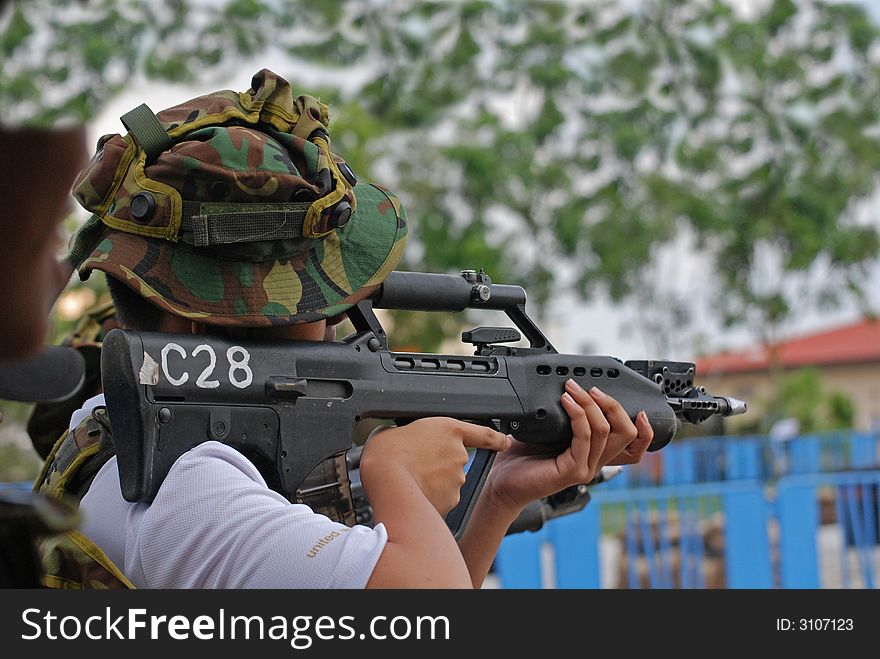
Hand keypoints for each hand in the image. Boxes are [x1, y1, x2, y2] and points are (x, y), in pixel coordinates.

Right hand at [360, 417, 510, 515]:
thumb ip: (408, 434)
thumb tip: (402, 440)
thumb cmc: (387, 453)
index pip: (484, 433)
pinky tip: (414, 493)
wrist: (387, 482)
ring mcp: (457, 477)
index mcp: (449, 429)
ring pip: (449, 481)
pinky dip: (432, 498)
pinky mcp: (451, 499)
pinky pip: (443, 498)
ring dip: (435, 481)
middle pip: (455, 459)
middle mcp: (459, 453)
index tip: (504, 441)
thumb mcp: (393, 430)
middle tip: (415, 465)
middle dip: (439, 464)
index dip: (496, 438)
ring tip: (410, 479)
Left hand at [483, 379, 653, 513]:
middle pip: (626, 434)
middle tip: (592, 389)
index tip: (640, 409)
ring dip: (590, 404)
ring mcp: (585, 468)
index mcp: (594, 454)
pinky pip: (584, 437)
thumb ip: (568, 416)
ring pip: (605, 431)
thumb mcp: (551, 431)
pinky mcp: (572, 471)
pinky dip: (578, 415)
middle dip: (613, 406)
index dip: (645, 431)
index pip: (634, 447)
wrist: (503, 481)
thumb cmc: (523, 457)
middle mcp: (594, 463)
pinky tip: (566, 403)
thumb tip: (573, 389)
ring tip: (573, 390)